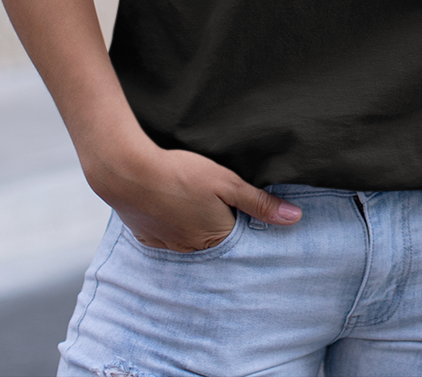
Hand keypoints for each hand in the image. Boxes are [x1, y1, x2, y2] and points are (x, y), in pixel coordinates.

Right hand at [86, 138, 300, 249]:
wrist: (127, 172)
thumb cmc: (181, 173)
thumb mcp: (227, 183)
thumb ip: (260, 203)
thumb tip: (294, 218)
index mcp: (216, 237)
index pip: (239, 234)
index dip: (241, 216)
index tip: (237, 201)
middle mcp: (192, 249)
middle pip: (214, 237)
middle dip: (217, 220)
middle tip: (210, 195)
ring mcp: (167, 245)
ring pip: (189, 236)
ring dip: (192, 221)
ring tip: (189, 196)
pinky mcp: (146, 237)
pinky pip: (166, 234)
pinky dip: (170, 220)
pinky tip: (169, 203)